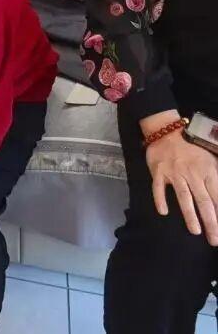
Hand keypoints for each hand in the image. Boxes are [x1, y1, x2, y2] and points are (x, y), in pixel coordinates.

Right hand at [143, 112, 217, 244]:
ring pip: (184, 197)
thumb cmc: (192, 146)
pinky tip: (163, 212)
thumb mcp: (211, 157)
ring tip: (196, 231)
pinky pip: (158, 188)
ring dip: (190, 215)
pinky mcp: (158, 172)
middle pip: (203, 201)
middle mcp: (192, 174)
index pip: (217, 196)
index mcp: (208, 170)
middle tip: (214, 239)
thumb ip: (216, 175)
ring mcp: (174, 173)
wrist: (167, 131)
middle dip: (211, 222)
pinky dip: (160, 200)